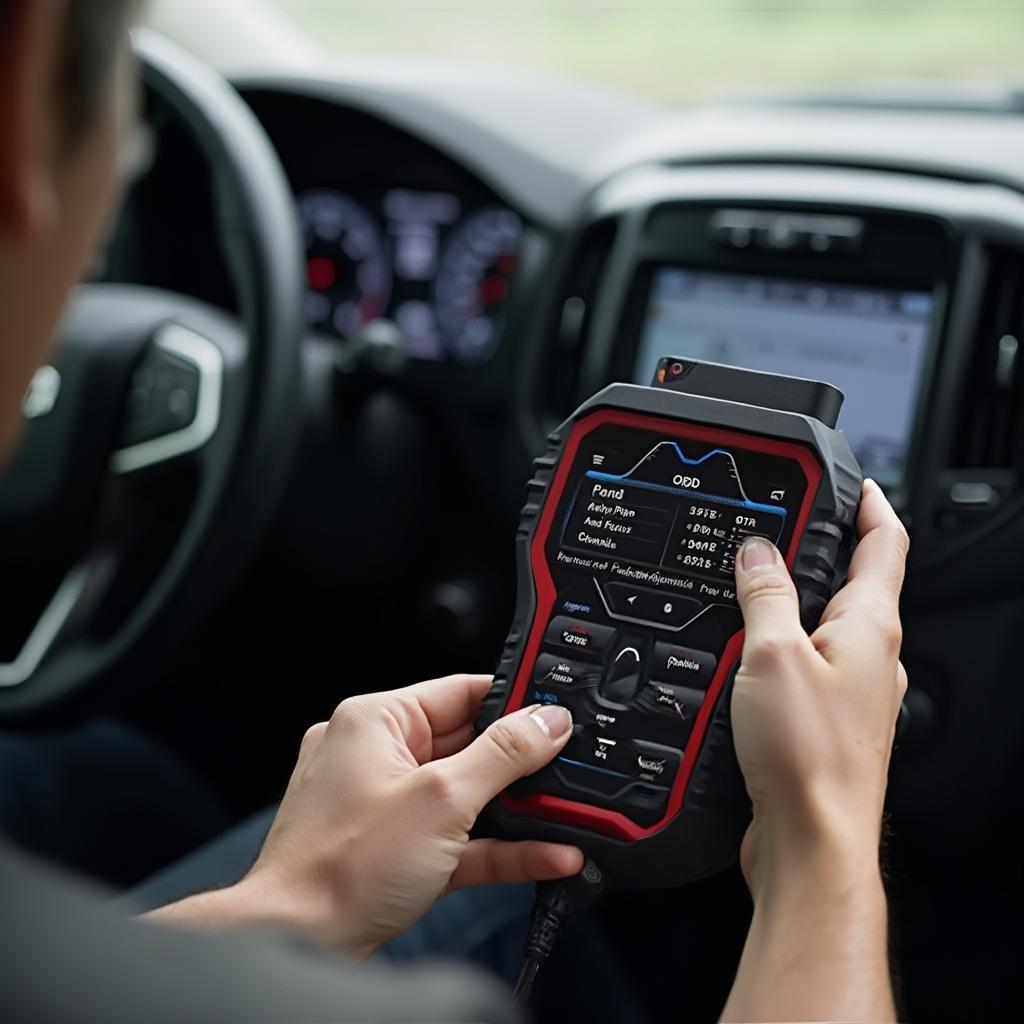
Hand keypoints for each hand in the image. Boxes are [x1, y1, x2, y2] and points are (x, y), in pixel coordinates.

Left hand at [235, 675, 579, 957]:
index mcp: (375, 721)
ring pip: (467, 796)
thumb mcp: (442, 799)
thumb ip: (504, 754)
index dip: (513, 701)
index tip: (557, 712)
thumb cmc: (339, 868)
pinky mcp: (397, 851)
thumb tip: (547, 720)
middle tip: (567, 770)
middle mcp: (377, 756)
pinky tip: (547, 854)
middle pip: (468, 745)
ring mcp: (386, 806)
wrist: (298, 944)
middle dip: (520, 764)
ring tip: (566, 816)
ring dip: (516, 810)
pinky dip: (499, 846)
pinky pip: (460, 837)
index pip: (459, 691)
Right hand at [731, 479, 908, 893]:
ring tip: (757, 584)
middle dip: (825, 550)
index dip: (870, 504)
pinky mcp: (825, 723)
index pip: (884, 544)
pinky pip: (807, 667)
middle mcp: (872, 659)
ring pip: (828, 628)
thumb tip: (758, 551)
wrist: (810, 843)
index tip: (853, 481)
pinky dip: (783, 646)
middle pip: (856, 584)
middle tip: (788, 526)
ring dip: (799, 600)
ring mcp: (852, 694)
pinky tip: (750, 656)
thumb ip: (764, 594)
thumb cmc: (809, 759)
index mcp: (871, 628)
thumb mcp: (773, 654)